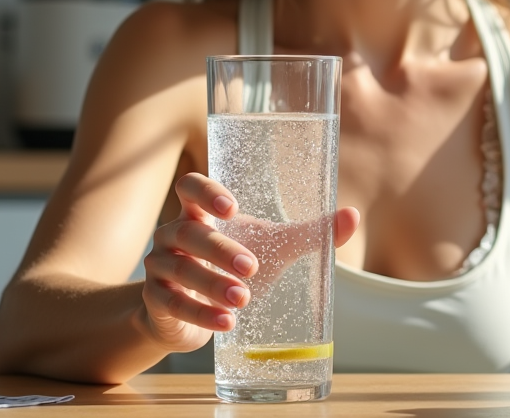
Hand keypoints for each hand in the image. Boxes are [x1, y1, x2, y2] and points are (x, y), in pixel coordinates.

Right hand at [140, 172, 359, 352]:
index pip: (189, 187)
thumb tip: (352, 216)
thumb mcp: (270, 247)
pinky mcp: (156, 301)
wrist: (186, 316)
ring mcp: (159, 267)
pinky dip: (201, 314)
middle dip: (220, 250)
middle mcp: (173, 234)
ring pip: (180, 270)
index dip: (205, 192)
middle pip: (188, 233)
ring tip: (243, 299)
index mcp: (197, 213)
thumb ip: (309, 233)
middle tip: (252, 268)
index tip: (231, 208)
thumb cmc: (231, 268)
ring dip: (212, 285)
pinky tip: (226, 323)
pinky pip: (172, 304)